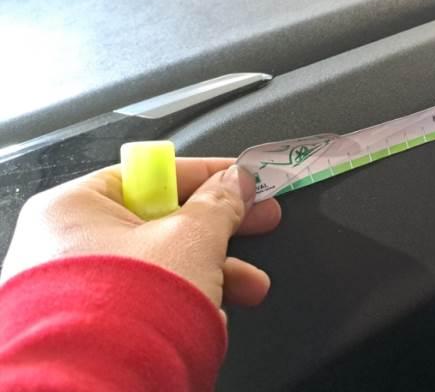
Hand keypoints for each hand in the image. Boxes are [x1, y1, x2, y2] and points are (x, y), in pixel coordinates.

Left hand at [0, 158, 280, 309]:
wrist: (98, 390)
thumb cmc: (128, 311)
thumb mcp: (193, 238)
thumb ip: (221, 202)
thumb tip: (238, 182)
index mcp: (75, 207)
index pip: (153, 174)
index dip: (208, 175)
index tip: (244, 179)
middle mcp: (64, 244)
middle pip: (161, 220)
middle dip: (220, 230)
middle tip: (260, 220)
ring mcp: (74, 287)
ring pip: (160, 264)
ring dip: (213, 272)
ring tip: (249, 286)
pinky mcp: (91, 326)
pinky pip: (148, 298)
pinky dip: (184, 302)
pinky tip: (209, 314)